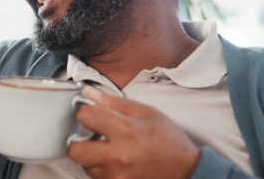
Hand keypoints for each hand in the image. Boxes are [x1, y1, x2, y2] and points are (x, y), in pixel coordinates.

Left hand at [69, 87, 200, 178]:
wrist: (187, 171)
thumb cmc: (169, 142)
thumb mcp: (147, 113)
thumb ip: (114, 102)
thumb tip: (89, 93)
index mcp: (126, 131)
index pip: (84, 117)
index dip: (85, 112)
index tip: (92, 114)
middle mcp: (118, 156)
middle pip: (75, 150)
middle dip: (79, 141)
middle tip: (91, 136)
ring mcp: (117, 175)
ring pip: (85, 166)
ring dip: (91, 156)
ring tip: (109, 150)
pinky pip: (97, 177)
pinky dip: (101, 168)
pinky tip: (116, 161)